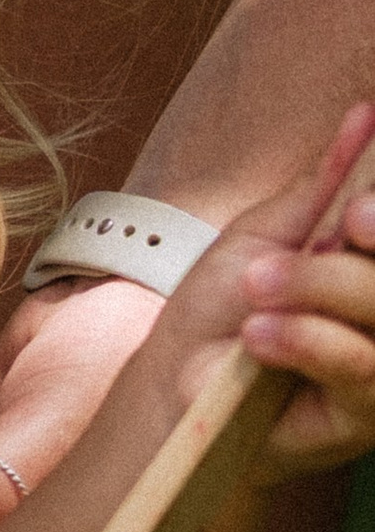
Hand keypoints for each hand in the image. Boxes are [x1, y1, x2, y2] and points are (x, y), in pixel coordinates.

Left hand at [171, 103, 374, 476]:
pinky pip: (362, 371)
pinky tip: (260, 336)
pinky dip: (309, 342)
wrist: (177, 374)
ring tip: (256, 289)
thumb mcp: (266, 231)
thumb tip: (365, 115)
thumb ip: (323, 184)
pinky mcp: (365, 416)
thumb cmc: (222, 302)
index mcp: (367, 266)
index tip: (356, 214)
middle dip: (344, 265)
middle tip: (292, 254)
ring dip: (317, 293)